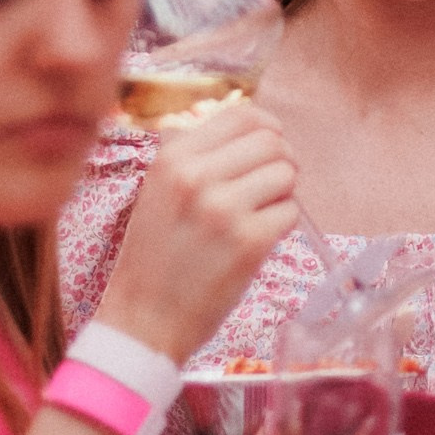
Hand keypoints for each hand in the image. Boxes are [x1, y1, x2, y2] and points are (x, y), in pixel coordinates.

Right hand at [96, 99, 295, 362]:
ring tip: (260, 214)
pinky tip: (258, 239)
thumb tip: (254, 129)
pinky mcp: (249, 242)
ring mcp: (225, 209)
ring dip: (283, 193)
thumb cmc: (154, 255)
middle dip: (281, 161)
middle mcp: (198, 176)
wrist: (144, 319)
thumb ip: (197, 155)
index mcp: (173, 157)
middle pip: (272, 142)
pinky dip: (282, 224)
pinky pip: (290, 212)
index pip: (243, 116)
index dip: (267, 128)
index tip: (270, 145)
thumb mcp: (158, 190)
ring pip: (286, 174)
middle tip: (270, 186)